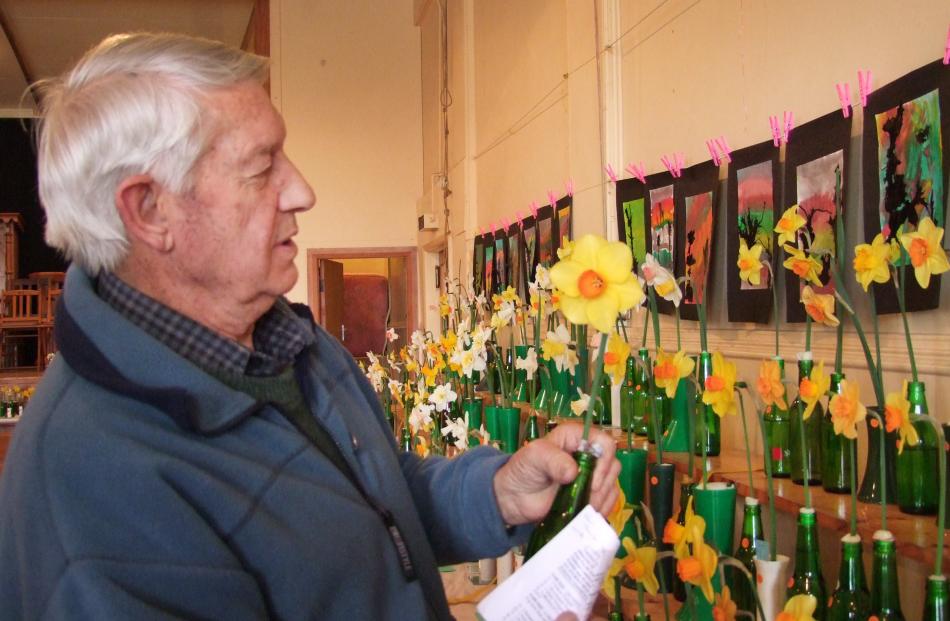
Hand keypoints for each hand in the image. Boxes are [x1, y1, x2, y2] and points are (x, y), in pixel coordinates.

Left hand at [492, 423, 620, 525]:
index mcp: (576, 437)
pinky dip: (602, 508)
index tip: (592, 481)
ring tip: (583, 506)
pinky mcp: (590, 494)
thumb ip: (553, 460)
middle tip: (586, 496)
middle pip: (613, 465)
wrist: (515, 497)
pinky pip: (609, 499)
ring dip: (602, 498)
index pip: (604, 442)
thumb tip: (573, 472)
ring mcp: (591, 475)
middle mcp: (588, 454)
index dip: (604, 461)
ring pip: (612, 484)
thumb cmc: (523, 470)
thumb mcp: (534, 457)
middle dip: (602, 484)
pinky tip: (588, 513)